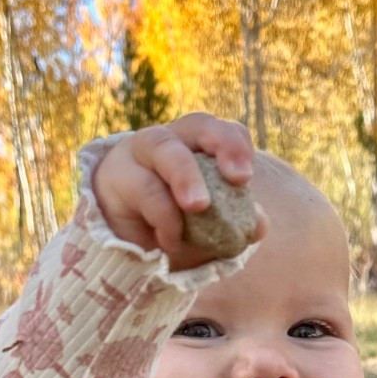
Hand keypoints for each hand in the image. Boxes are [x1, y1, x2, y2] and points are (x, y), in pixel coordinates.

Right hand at [91, 115, 267, 268]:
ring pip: (164, 147)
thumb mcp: (209, 232)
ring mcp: (139, 154)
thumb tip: (260, 225)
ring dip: (185, 175)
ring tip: (199, 206)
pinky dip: (163, 216)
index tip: (247, 177)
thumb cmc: (172, 231)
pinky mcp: (116, 176)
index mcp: (196, 148)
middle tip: (240, 178)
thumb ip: (235, 225)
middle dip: (222, 144)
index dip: (236, 144)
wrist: (125, 254)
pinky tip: (171, 240)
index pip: (221, 130)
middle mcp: (170, 141)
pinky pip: (144, 187)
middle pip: (197, 124)